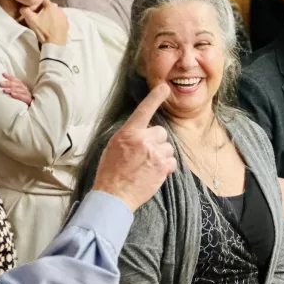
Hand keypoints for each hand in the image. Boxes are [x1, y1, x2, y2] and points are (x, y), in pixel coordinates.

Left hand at [0, 73, 32, 105]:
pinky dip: (18, 95)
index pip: (16, 80)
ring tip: (5, 90)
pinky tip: (12, 94)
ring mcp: (28, 95)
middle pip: (17, 84)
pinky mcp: (29, 101)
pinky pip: (24, 98)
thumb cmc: (19, 103)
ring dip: (12, 89)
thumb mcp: (14, 95)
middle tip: (0, 84)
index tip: (3, 74)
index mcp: (22, 87)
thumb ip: (9, 90)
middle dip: (8, 83)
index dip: (10, 77)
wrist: (28, 112)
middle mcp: (25, 90)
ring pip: (21, 90)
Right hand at [20, 0, 68, 45]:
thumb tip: (23, 7)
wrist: (55, 44)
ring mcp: (64, 16)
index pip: (42, 0)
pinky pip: (60, 19)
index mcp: (51, 6)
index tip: (33, 9)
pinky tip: (52, 26)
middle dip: (44, 9)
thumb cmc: (43, 31)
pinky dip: (56, 20)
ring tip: (45, 22)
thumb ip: (25, 10)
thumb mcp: (31, 20)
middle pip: (49, 6)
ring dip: (50, 15)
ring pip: (55, 12)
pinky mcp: (67, 23)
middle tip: (38, 17)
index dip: (37, 4)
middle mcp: (59, 9)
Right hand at [92, 84, 176, 211]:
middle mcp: (142, 140)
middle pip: (161, 132)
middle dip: (156, 142)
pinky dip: (166, 167)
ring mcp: (154, 153)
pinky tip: (154, 173)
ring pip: (168, 147)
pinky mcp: (162, 167)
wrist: (114, 195)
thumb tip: (139, 133)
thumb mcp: (113, 147)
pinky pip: (172, 161)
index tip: (165, 88)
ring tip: (148, 167)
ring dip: (161, 155)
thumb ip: (128, 137)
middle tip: (145, 155)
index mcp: (128, 133)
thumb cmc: (110, 172)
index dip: (155, 98)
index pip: (144, 111)